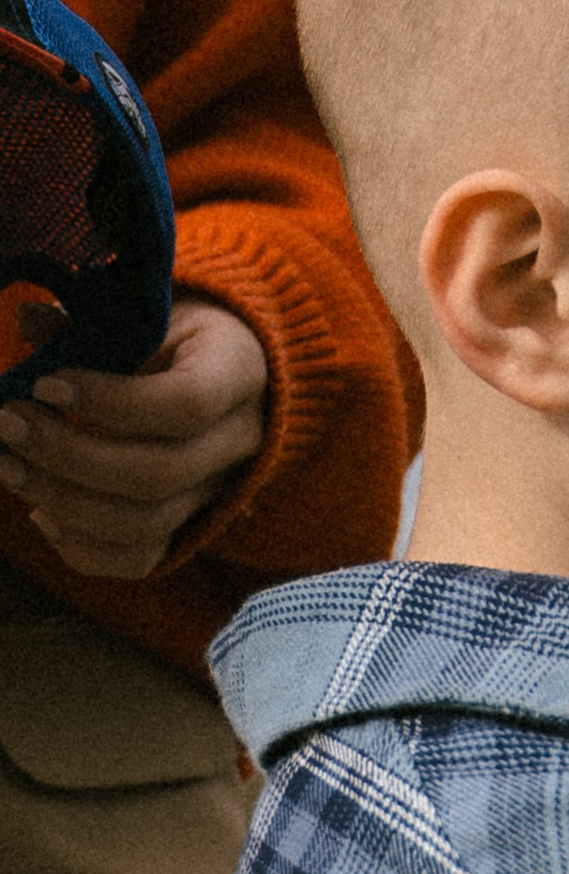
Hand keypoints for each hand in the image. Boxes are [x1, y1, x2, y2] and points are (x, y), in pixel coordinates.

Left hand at [0, 297, 269, 576]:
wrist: (230, 374)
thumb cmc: (181, 335)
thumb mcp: (150, 314)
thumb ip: (93, 322)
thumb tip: (27, 318)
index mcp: (239, 373)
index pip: (187, 404)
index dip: (110, 403)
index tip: (46, 384)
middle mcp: (240, 442)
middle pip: (158, 474)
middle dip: (68, 455)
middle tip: (7, 423)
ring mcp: (218, 491)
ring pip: (145, 523)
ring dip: (62, 500)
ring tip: (8, 464)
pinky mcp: (190, 524)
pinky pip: (142, 559)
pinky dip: (83, 548)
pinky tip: (40, 516)